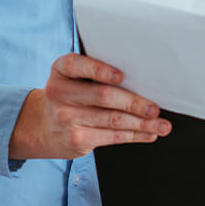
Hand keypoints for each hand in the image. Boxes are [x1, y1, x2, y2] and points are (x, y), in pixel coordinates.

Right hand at [8, 52, 170, 159]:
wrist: (43, 126)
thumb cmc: (70, 94)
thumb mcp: (73, 76)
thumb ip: (97, 69)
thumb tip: (142, 75)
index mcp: (61, 70)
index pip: (77, 65)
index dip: (100, 70)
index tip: (121, 76)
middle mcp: (60, 93)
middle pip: (103, 97)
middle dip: (134, 103)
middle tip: (155, 108)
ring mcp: (67, 119)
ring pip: (113, 120)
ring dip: (142, 123)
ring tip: (162, 124)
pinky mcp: (77, 140)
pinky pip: (112, 137)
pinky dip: (135, 135)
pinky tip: (149, 133)